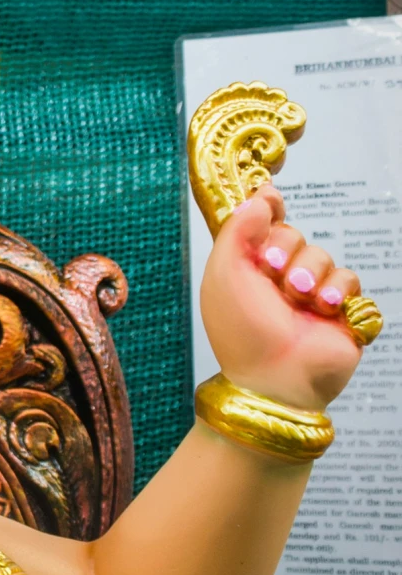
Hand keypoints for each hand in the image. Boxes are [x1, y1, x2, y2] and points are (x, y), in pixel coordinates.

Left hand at [200, 187, 364, 410]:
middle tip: (276, 273)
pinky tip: (325, 307)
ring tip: (299, 299)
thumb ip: (237, 229)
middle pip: (293, 234)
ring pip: (322, 255)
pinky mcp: (340, 309)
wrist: (276, 377)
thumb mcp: (225, 273)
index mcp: (245, 268)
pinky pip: (349, 278)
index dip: (267, 209)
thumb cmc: (242, 330)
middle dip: (286, 249)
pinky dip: (337, 290)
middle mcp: (276, 278)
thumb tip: (261, 198)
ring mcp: (309, 293)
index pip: (260, 224)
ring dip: (310, 274)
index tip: (271, 201)